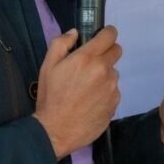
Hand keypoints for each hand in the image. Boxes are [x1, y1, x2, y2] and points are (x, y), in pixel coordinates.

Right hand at [33, 27, 122, 159]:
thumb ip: (61, 44)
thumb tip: (75, 33)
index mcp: (87, 58)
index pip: (110, 36)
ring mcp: (112, 87)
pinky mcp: (115, 102)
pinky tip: (91, 101)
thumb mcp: (48, 67)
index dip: (107, 33)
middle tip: (90, 64)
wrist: (56, 130)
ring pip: (113, 73)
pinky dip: (105, 92)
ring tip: (86, 88)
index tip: (103, 36)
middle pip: (116, 51)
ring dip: (104, 75)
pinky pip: (113, 90)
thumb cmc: (50, 97)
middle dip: (106, 53)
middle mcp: (104, 70)